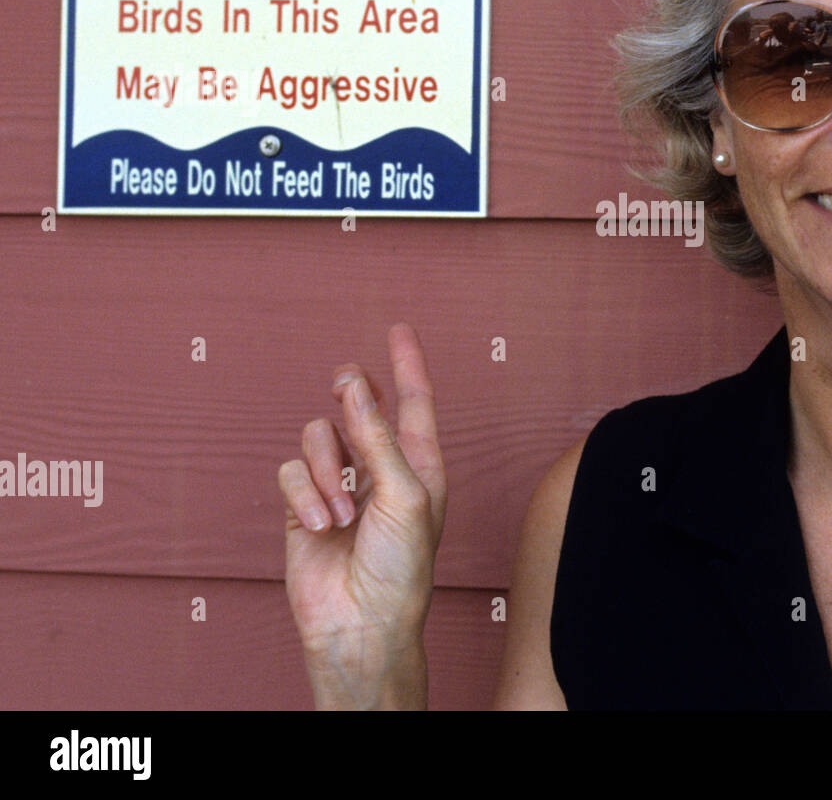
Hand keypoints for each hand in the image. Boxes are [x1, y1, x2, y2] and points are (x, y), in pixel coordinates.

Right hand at [278, 323, 445, 708]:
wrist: (361, 623)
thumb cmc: (401, 566)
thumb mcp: (405, 495)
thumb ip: (378, 438)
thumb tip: (356, 387)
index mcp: (418, 463)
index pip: (413, 401)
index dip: (407, 363)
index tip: (399, 328)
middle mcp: (379, 467)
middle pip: (357, 404)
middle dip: (351, 394)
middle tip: (346, 385)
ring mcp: (340, 484)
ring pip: (319, 436)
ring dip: (328, 470)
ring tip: (342, 514)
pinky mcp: (304, 504)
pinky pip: (292, 471)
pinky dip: (306, 495)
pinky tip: (321, 526)